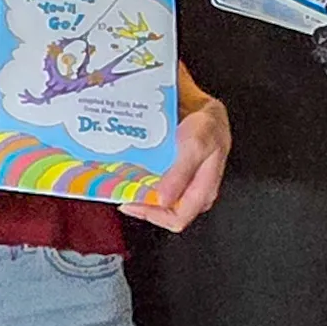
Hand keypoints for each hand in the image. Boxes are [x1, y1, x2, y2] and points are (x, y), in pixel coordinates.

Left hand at [128, 80, 229, 233]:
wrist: (201, 107)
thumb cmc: (206, 125)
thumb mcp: (195, 146)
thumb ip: (181, 174)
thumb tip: (163, 200)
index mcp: (203, 193)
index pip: (176, 218)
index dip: (153, 214)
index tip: (131, 201)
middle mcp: (191, 193)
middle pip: (161, 211)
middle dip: (141, 203)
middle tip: (122, 190)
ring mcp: (180, 185)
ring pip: (154, 200)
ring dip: (137, 192)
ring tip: (121, 181)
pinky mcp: (170, 176)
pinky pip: (151, 186)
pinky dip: (138, 181)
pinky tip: (127, 173)